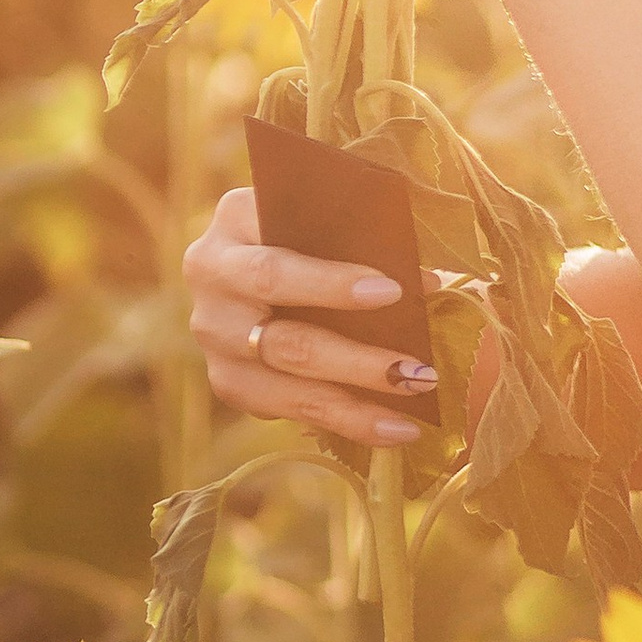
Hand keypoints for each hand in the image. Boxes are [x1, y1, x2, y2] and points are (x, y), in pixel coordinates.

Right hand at [183, 184, 438, 451]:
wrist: (262, 247)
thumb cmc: (316, 221)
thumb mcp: (333, 212)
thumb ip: (373, 236)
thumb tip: (430, 283)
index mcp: (235, 220)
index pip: (279, 263)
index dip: (332, 283)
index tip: (393, 292)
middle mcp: (211, 276)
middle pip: (284, 335)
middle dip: (355, 360)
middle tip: (416, 372)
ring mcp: (213, 333)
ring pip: (285, 382)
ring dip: (353, 404)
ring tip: (412, 413)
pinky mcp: (226, 377)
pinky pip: (284, 408)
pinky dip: (342, 422)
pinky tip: (393, 429)